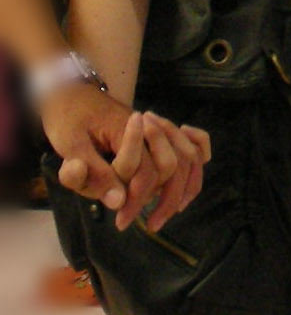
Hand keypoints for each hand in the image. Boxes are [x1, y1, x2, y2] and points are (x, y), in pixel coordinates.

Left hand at [39, 85, 210, 231]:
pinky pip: (194, 143)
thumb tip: (118, 202)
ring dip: (185, 188)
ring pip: (189, 158)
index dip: (137, 200)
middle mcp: (152, 128)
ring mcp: (160, 128)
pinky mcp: (161, 130)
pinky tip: (190, 178)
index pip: (146, 171)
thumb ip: (92, 173)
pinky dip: (199, 159)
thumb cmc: (68, 118)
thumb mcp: (70, 145)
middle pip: (174, 166)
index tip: (121, 221)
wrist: (72, 90)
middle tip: (149, 224)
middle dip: (166, 199)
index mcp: (130, 132)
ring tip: (170, 213)